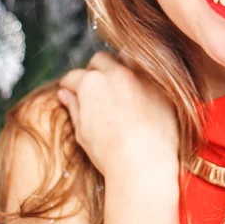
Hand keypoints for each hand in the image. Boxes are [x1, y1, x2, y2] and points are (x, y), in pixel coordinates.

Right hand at [57, 51, 179, 178]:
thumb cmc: (110, 153)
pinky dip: (142, 81)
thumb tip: (64, 94)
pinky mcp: (161, 85)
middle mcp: (115, 73)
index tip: (70, 90)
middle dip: (94, 70)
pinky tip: (141, 97)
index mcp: (91, 83)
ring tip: (119, 86)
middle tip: (95, 87)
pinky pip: (149, 75)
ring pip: (126, 59)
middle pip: (100, 60)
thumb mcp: (83, 132)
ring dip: (120, 67)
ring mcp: (140, 76)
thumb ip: (74, 108)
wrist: (144, 164)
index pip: (74, 76)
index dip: (70, 85)